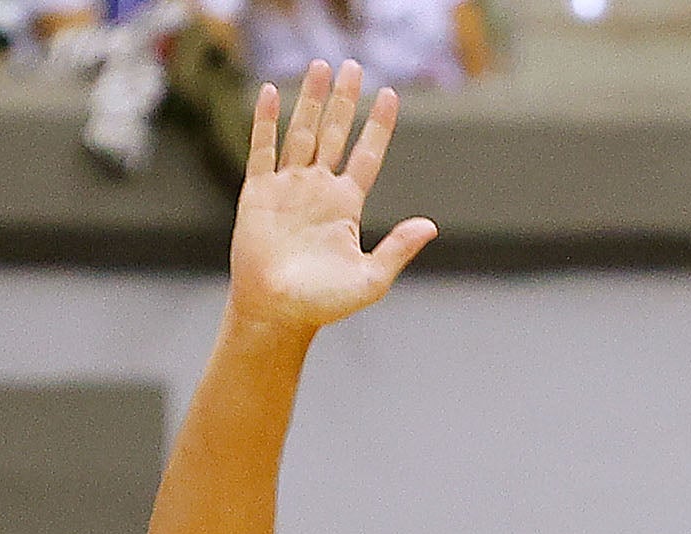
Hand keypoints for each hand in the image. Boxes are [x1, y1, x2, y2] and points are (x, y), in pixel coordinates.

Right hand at [229, 61, 435, 337]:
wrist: (278, 312)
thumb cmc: (324, 303)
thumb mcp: (370, 279)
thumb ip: (398, 249)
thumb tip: (431, 226)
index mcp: (347, 206)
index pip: (367, 155)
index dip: (378, 126)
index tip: (390, 94)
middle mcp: (319, 189)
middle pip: (335, 133)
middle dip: (344, 100)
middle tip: (353, 65)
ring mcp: (288, 187)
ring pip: (302, 132)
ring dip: (311, 99)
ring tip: (321, 65)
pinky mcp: (259, 191)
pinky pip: (262, 148)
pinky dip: (265, 121)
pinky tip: (268, 92)